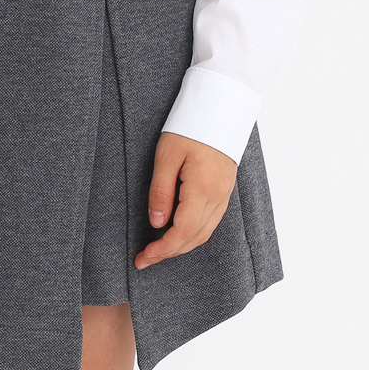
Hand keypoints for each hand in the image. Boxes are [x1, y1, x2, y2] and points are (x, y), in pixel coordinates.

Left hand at [133, 132, 237, 269]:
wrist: (220, 109)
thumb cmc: (189, 128)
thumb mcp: (166, 156)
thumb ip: (161, 191)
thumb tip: (157, 223)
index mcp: (202, 189)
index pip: (182, 231)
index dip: (163, 249)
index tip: (144, 258)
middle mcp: (217, 196)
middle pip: (194, 237)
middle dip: (169, 253)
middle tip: (145, 260)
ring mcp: (224, 195)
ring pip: (204, 233)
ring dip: (182, 246)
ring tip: (159, 251)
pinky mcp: (224, 191)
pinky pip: (211, 222)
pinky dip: (193, 234)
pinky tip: (178, 234)